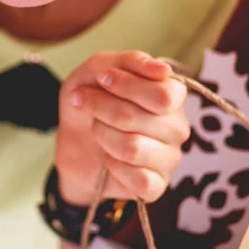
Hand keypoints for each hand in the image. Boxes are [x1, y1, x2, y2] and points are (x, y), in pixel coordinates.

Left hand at [56, 51, 189, 205]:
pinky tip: (107, 157)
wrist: (72, 138)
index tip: (102, 79)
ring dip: (102, 134)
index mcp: (171, 95)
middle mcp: (176, 126)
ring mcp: (169, 158)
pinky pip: (138, 180)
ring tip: (96, 128)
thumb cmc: (90, 98)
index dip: (127, 85)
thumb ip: (129, 62)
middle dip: (103, 107)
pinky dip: (111, 164)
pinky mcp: (156, 186)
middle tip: (85, 102)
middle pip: (143, 118)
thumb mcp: (97, 69)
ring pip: (133, 147)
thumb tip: (163, 70)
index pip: (165, 94)